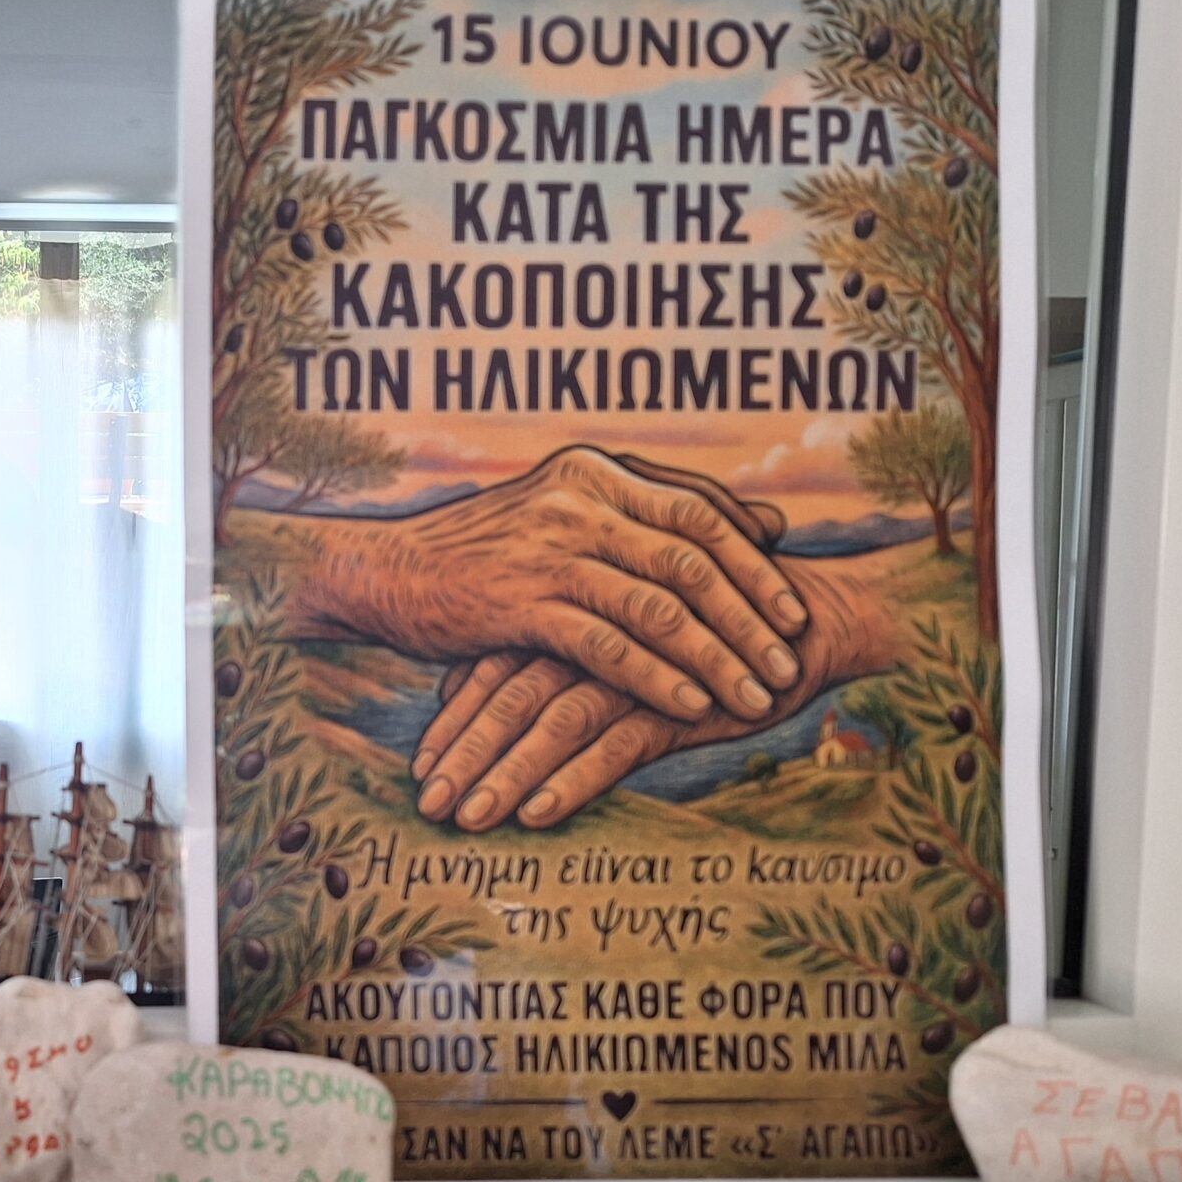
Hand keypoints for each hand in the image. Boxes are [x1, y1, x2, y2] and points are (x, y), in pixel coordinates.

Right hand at [286, 447, 807, 719]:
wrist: (388, 573)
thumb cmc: (483, 552)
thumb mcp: (568, 512)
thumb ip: (658, 515)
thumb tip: (766, 520)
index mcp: (595, 472)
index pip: (699, 512)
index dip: (754, 563)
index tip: (793, 610)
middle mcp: (580, 502)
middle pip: (692, 560)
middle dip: (750, 617)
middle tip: (788, 662)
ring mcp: (550, 552)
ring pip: (659, 607)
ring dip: (716, 657)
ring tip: (754, 696)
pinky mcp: (523, 605)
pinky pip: (608, 646)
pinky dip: (657, 679)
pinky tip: (691, 708)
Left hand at [411, 552, 904, 831]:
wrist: (804, 622)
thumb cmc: (692, 631)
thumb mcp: (611, 638)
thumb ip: (544, 654)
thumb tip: (463, 690)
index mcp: (574, 612)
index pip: (495, 668)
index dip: (455, 721)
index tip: (419, 768)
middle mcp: (595, 634)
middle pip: (510, 697)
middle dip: (464, 756)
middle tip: (426, 806)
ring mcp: (636, 667)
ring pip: (551, 723)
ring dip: (505, 774)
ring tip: (467, 820)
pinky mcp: (680, 699)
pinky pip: (615, 744)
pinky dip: (572, 779)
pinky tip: (537, 815)